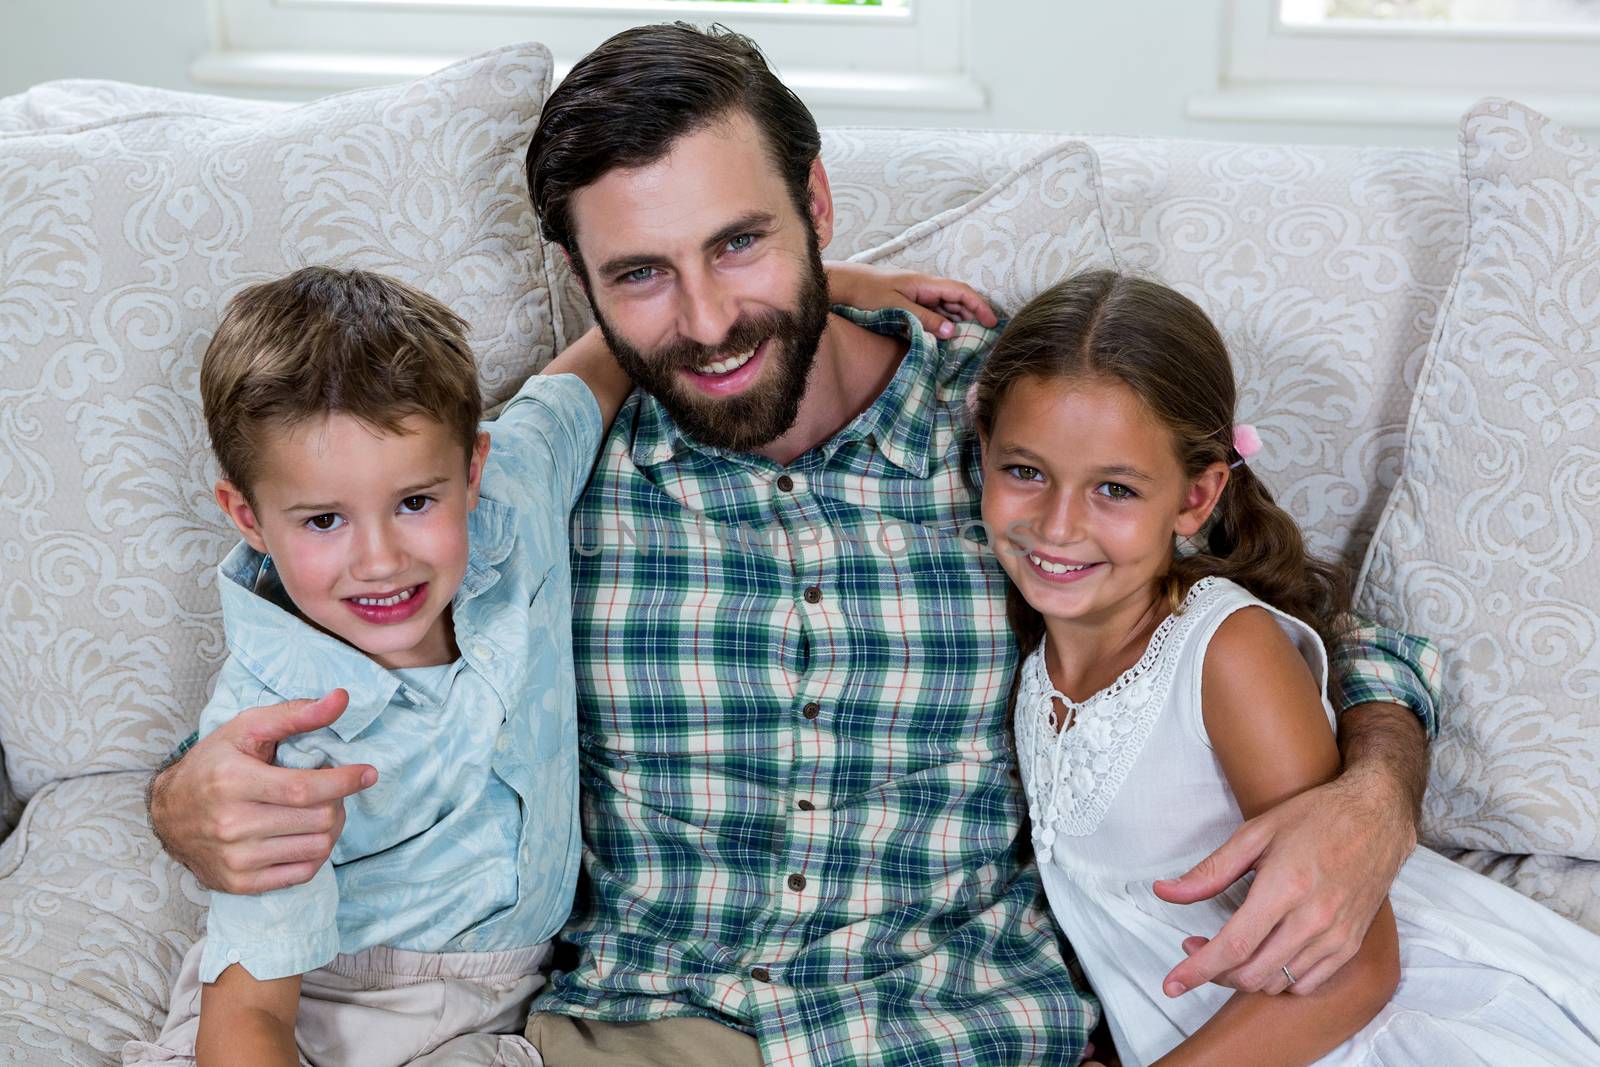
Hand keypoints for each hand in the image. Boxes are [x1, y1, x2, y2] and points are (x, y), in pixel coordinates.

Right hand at [149, 690, 375, 893]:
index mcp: (233, 781)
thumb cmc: (213, 764)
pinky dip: (315, 854)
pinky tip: (306, 835)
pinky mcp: (238, 883)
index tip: (368, 773)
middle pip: (317, 819)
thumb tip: (342, 698)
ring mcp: (235, 858)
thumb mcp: (247, 728)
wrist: (168, 813)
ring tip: (320, 811)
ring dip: (331, 828)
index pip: (304, 788)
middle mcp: (231, 824)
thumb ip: (296, 714)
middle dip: (338, 802)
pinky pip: (301, 874)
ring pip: (316, 848)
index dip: (344, 781)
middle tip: (333, 792)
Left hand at [823, 261, 998, 338]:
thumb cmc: (867, 293)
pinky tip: (946, 335)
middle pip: (957, 299)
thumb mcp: (897, 307)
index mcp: (926, 283)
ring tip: (971, 338)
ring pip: (946, 306)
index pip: (961, 292)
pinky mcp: (909, 303)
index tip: (992, 322)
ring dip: (960, 320)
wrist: (844, 285)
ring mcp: (917, 294)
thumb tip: (953, 331)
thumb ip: (925, 319)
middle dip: (974, 314)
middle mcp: (925, 287)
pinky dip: (944, 323)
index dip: (979, 306)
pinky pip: (933, 312)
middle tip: (986, 334)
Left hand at [1152, 765, 1415, 997]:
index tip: (1172, 983)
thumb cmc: (1315, 818)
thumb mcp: (1254, 833)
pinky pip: (1307, 983)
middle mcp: (1314, 920)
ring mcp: (1337, 936)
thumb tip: (1164, 892)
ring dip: (1245, 976)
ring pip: (1278, 983)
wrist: (1376, 816)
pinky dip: (1279, 979)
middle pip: (1253, 973)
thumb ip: (1210, 871)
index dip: (1198, 969)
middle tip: (1197, 946)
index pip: (1234, 946)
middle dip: (1215, 972)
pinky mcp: (1351, 944)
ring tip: (1230, 947)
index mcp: (1285, 888)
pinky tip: (1266, 954)